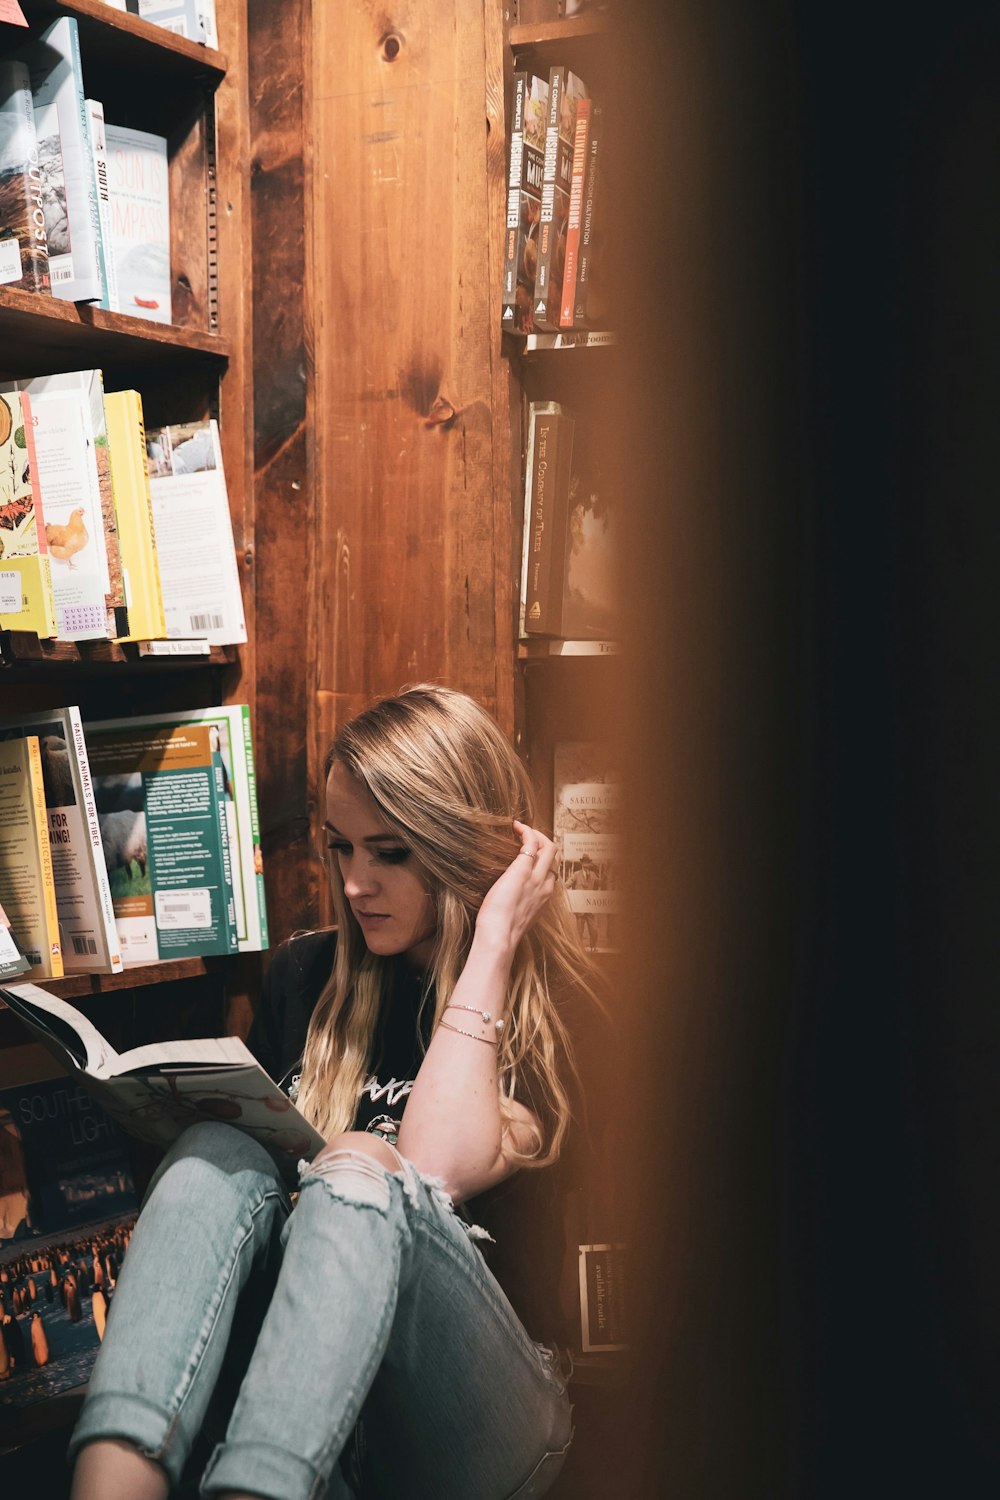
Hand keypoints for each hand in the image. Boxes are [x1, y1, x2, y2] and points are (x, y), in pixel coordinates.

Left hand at [474, 820, 555, 955]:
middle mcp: (546, 885)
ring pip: (549, 847)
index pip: (552, 871)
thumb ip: (520, 904)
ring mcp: (536, 877)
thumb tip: (509, 899)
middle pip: (555, 855)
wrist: (499, 936)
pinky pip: (532, 842)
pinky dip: (527, 831)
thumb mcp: (518, 917)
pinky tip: (516, 827)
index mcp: (545, 897)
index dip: (543, 859)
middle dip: (544, 841)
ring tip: (522, 829)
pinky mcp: (522, 870)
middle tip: (528, 835)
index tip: (528, 853)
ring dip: (536, 833)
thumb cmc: (501, 931)